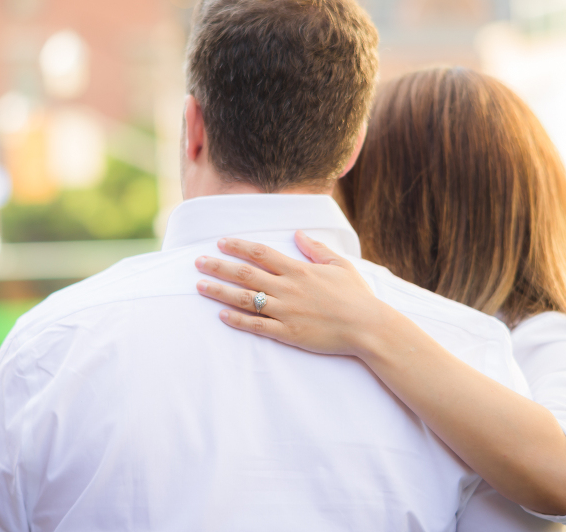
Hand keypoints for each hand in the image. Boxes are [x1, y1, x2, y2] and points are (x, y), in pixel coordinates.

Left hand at [195, 231, 391, 356]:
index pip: (261, 253)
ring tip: (199, 286)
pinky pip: (256, 326)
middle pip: (245, 274)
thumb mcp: (339, 265)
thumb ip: (316, 248)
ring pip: (245, 299)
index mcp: (299, 270)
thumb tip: (297, 233)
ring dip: (220, 292)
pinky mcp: (288, 333)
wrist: (368, 327)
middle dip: (219, 267)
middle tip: (197, 262)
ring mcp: (286, 311)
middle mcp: (288, 288)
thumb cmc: (356, 296)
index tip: (220, 242)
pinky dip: (237, 320)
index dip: (238, 246)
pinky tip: (221, 314)